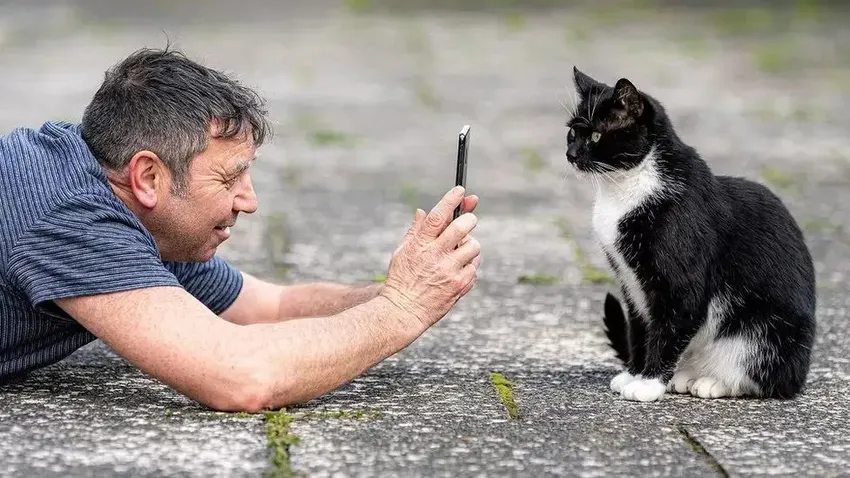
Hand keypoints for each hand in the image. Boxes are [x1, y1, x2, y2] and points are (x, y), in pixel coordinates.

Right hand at [380, 186, 481, 329]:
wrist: (403, 311)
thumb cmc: (401, 280)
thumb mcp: (402, 252)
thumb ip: (415, 231)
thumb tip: (423, 211)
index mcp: (420, 245)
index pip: (437, 216)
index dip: (450, 200)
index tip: (460, 190)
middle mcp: (435, 256)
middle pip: (462, 228)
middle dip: (469, 219)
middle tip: (469, 220)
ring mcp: (449, 271)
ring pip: (473, 247)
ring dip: (470, 246)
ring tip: (459, 252)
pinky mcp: (459, 285)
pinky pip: (474, 267)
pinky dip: (469, 266)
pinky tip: (458, 270)